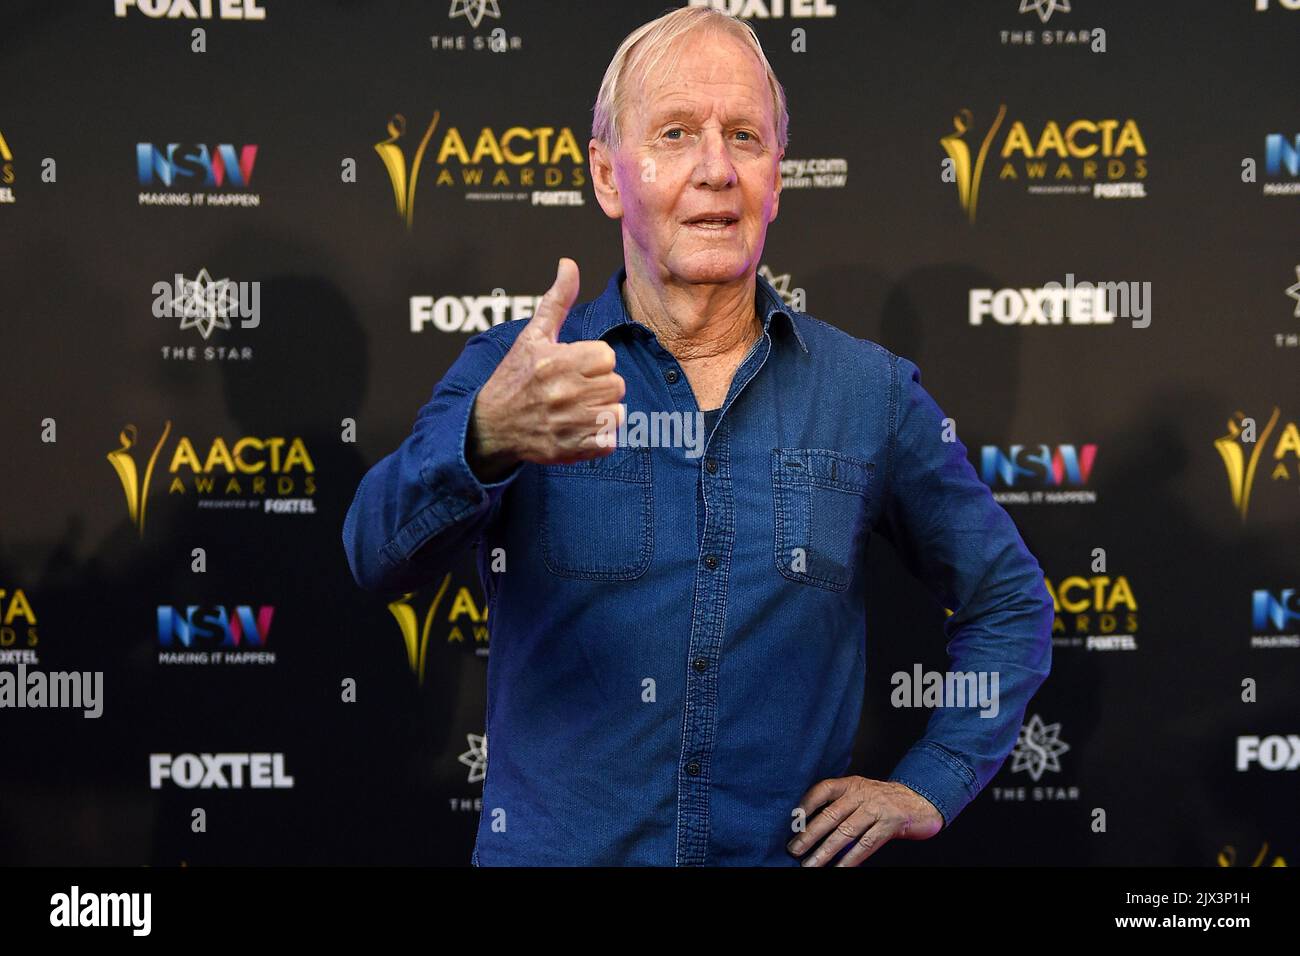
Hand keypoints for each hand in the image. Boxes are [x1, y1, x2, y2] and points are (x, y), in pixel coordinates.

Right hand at [468, 258, 625, 478]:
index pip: (607, 357)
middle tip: (578, 389)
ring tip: (580, 409)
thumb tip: (569, 264)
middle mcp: (563, 392)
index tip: (578, 366)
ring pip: (617, 413)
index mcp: (556, 361)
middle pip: (617, 385)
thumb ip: (557, 300)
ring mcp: (567, 423)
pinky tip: (580, 429)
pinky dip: (600, 438)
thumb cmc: (514, 377)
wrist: (490, 426)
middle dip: (601, 386)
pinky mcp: (570, 449)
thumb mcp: (532, 336)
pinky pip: (610, 441)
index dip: (595, 361)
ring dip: (603, 412)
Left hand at [787, 776, 942, 866]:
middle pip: (831, 815)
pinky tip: (838, 869)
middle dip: (810, 834)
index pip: (823, 790)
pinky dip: (850, 859)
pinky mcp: (889, 826)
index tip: (792, 821)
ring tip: (811, 864)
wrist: (920, 800)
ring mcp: (876, 809)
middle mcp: (862, 794)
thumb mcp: (861, 792)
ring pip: (846, 833)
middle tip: (794, 849)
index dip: (806, 804)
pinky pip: (866, 845)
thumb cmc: (883, 800)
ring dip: (826, 851)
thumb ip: (840, 802)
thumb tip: (809, 823)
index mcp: (851, 784)